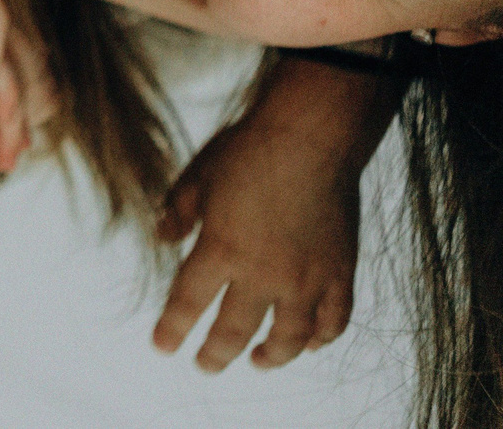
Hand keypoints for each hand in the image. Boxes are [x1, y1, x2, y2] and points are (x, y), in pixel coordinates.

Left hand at [150, 56, 396, 370]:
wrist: (311, 137)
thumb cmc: (248, 150)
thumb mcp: (198, 177)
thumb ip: (178, 212)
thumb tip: (163, 237)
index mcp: (220, 249)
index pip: (189, 303)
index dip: (173, 329)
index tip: (162, 347)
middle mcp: (263, 272)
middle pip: (234, 330)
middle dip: (215, 353)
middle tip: (204, 366)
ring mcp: (306, 277)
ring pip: (288, 338)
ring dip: (270, 356)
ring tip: (257, 361)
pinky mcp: (339, 272)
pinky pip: (333, 321)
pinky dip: (320, 338)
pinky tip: (309, 344)